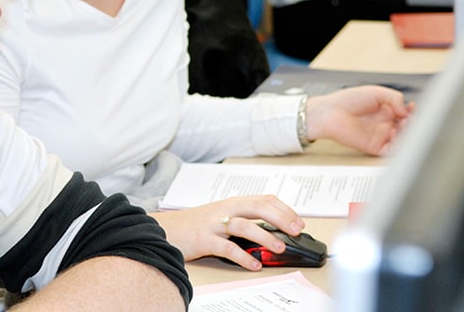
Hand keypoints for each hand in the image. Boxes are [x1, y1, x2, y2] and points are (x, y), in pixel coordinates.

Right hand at [150, 196, 306, 270]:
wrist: (165, 229)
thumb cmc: (196, 224)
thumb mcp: (222, 216)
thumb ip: (244, 219)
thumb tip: (273, 231)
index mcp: (233, 203)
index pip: (264, 199)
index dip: (284, 209)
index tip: (299, 221)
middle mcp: (225, 210)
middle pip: (257, 208)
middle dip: (280, 218)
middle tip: (296, 231)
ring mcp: (214, 224)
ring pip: (244, 225)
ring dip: (264, 236)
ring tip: (279, 247)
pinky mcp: (204, 240)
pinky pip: (226, 248)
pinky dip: (242, 257)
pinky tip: (254, 264)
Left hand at [305, 85, 412, 155]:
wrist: (331, 112)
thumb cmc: (349, 100)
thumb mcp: (376, 92)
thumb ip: (394, 98)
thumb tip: (406, 111)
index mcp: (385, 111)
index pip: (405, 114)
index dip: (412, 112)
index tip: (413, 107)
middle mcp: (384, 124)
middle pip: (406, 128)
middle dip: (412, 123)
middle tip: (410, 117)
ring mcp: (380, 136)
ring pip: (402, 140)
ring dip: (408, 134)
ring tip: (405, 124)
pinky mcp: (375, 147)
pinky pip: (391, 151)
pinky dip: (399, 146)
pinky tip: (399, 136)